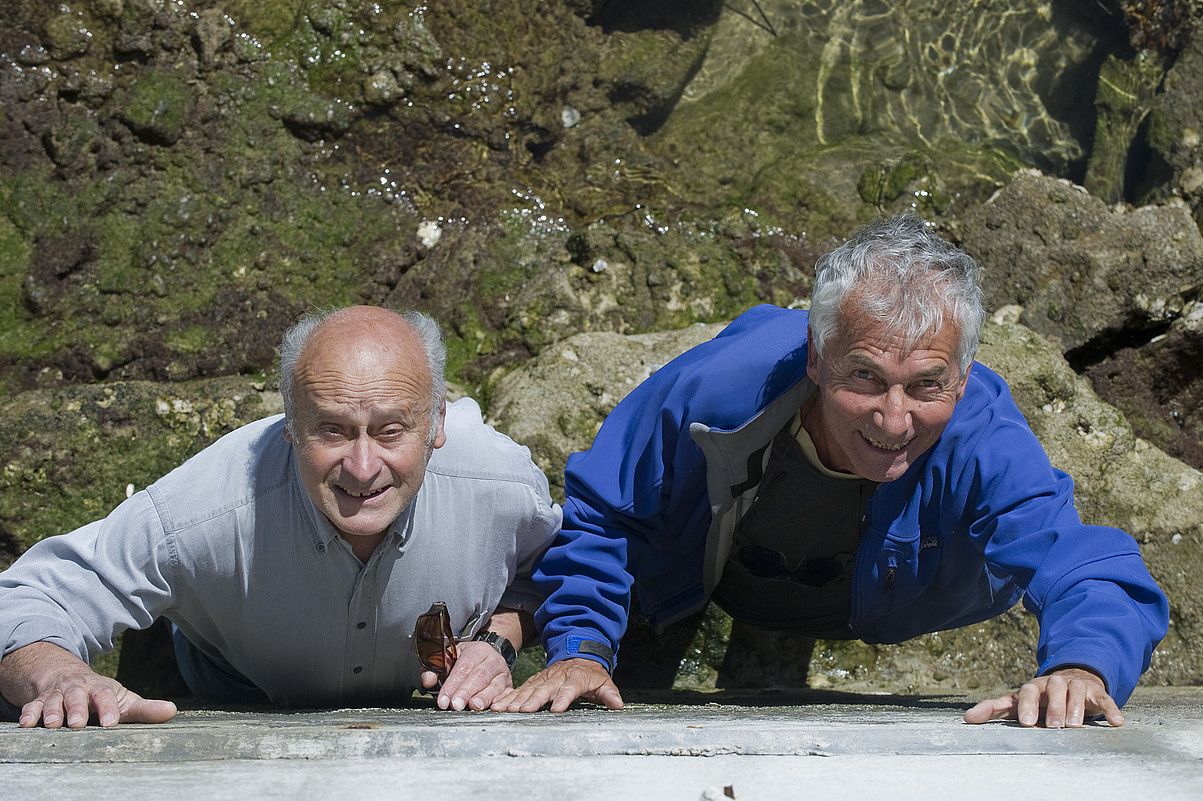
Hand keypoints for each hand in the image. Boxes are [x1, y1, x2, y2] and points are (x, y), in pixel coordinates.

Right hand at [0, 642, 176, 728]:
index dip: (109, 708)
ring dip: (53, 712)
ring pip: (54, 701)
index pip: (107, 696)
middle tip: (79, 724)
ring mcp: (58, 695)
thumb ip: (145, 709)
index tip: (112, 723)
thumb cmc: (101, 696)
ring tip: (53, 724)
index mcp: (101, 689)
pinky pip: (32, 707)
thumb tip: (172, 711)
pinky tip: (26, 723)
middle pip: (78, 697)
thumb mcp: (123, 700)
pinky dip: (29, 714)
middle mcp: (79, 689)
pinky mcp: (39, 702)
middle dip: (78, 709)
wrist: (66, 676)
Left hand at [420, 640, 511, 710]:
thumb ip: (436, 668)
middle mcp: (493, 660)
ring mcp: (504, 673)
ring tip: (474, 706)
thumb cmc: (465, 661)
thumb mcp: (449, 658)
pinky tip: (493, 708)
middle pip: (480, 676)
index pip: (463, 667)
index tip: (443, 700)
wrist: (488, 658)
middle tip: (456, 705)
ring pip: (495, 685)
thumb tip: (428, 680)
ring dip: (484, 697)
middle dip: (467, 692)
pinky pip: (507, 694)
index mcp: (477, 650)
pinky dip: (500, 702)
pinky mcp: (510, 686)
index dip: (452, 685)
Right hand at [490, 658, 622, 712]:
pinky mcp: (534, 681)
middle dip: (534, 699)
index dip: (563, 698)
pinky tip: (498, 705)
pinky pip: (520, 689)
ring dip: (517, 699)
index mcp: (576, 677)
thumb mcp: (603, 682)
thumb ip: (609, 694)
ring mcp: (544, 678)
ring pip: (529, 688)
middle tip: (523, 711)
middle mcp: (557, 676)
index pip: (570, 688)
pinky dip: (508, 696)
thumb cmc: (591, 674)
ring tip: (506, 709)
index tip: (556, 710)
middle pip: (545, 688)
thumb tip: (617, 704)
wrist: (578, 654)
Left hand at [963, 667, 1123, 727]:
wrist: (1073, 679)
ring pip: (1077, 691)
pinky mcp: (1097, 693)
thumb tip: (966, 718)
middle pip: (1054, 689)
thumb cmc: (1041, 697)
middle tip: (1053, 727)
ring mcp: (1077, 686)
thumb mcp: (1018, 701)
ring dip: (1076, 707)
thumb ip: (994, 708)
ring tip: (1074, 726)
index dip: (1026, 705)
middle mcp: (1055, 683)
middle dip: (1054, 707)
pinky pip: (1105, 699)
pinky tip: (1117, 723)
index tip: (1025, 723)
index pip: (1028, 691)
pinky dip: (1111, 709)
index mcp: (1035, 686)